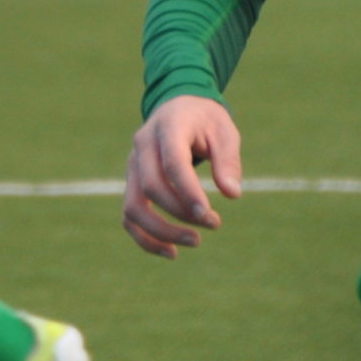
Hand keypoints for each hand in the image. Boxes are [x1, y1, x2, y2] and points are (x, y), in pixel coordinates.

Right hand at [123, 94, 243, 257]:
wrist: (177, 108)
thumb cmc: (205, 121)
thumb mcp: (225, 131)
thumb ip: (227, 160)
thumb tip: (232, 193)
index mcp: (167, 128)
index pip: (172, 164)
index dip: (189, 192)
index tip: (210, 216)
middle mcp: (142, 147)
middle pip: (150, 188)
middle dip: (181, 213)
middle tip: (214, 224)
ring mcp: (132, 166)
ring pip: (133, 206)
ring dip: (161, 231)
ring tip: (195, 241)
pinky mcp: (132, 183)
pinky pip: (129, 216)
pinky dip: (145, 238)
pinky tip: (172, 252)